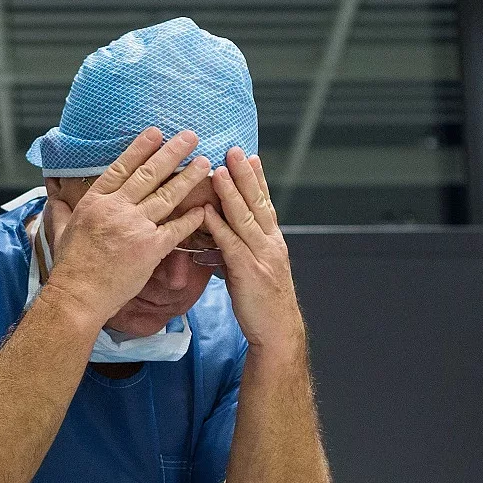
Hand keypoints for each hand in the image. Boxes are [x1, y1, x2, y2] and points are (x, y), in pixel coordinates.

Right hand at [44, 127, 209, 326]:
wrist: (79, 295)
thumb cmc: (70, 267)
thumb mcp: (58, 231)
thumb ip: (59, 210)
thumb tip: (53, 197)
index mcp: (95, 201)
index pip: (121, 167)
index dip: (140, 148)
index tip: (156, 133)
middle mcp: (116, 208)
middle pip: (149, 174)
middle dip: (171, 153)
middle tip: (190, 137)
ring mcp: (134, 226)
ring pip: (166, 195)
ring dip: (187, 178)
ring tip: (203, 164)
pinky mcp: (150, 248)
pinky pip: (176, 228)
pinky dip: (191, 218)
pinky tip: (204, 208)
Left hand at [203, 148, 304, 358]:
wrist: (277, 332)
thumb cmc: (262, 305)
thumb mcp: (254, 272)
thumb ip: (239, 252)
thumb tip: (218, 241)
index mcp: (273, 243)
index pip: (265, 204)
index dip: (257, 180)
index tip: (250, 157)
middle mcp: (270, 244)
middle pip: (257, 203)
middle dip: (245, 175)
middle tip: (235, 150)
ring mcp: (261, 257)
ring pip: (245, 218)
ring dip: (231, 193)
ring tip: (218, 170)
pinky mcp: (248, 272)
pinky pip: (230, 244)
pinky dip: (218, 226)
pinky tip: (206, 211)